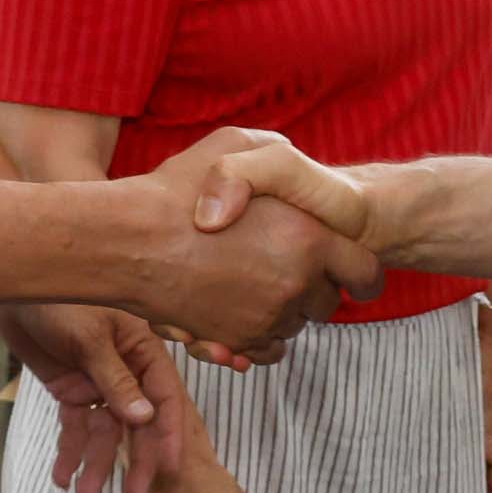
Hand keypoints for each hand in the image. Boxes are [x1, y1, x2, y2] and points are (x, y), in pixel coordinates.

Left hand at [0, 304, 184, 492]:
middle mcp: (126, 370)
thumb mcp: (89, 337)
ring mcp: (97, 382)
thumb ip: (115, 380)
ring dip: (96, 463)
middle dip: (136, 460)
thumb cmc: (59, 297)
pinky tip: (61, 477)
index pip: (165, 396)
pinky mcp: (70, 390)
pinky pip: (74, 426)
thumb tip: (144, 418)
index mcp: (143, 349)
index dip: (169, 433)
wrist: (13, 287)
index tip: (169, 468)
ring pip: (104, 431)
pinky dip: (69, 451)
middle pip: (138, 423)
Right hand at [133, 134, 381, 348]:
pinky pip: (266, 347)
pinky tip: (240, 308)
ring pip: (295, 325)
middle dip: (314, 287)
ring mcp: (265, 317)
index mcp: (308, 238)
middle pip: (327, 302)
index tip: (354, 274)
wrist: (126, 241)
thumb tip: (291, 186)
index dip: (362, 272)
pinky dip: (260, 334)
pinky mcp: (236, 340)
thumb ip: (277, 157)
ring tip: (253, 281)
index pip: (365, 271)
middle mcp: (294, 284)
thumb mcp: (237, 145)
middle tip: (286, 266)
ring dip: (283, 309)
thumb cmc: (175, 191)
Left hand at [478, 285, 491, 492]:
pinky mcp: (477, 410)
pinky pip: (470, 448)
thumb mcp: (484, 390)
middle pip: (490, 485)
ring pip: (479, 468)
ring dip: (466, 491)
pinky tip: (439, 470)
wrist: (487, 320)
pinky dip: (459, 466)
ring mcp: (491, 423)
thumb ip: (487, 424)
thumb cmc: (484, 355)